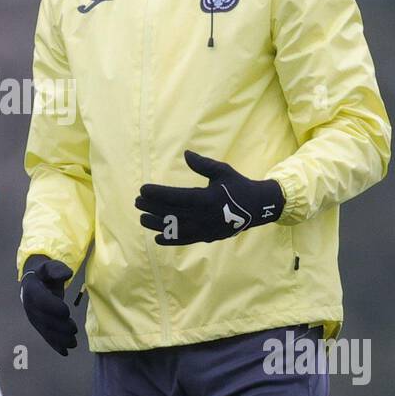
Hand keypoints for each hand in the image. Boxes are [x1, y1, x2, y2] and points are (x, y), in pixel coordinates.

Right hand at [20, 255, 78, 355]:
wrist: (33, 283)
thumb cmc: (45, 275)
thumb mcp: (50, 267)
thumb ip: (57, 269)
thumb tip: (67, 274)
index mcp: (32, 290)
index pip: (41, 301)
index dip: (53, 307)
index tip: (67, 311)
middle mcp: (30, 306)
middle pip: (45, 320)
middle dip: (60, 327)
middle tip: (74, 329)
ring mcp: (34, 318)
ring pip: (46, 331)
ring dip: (59, 339)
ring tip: (73, 343)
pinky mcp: (38, 325)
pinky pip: (46, 336)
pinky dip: (55, 345)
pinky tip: (65, 352)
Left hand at [136, 150, 284, 244]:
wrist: (257, 208)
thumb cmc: (238, 186)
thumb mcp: (222, 171)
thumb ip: (202, 164)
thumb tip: (186, 154)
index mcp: (207, 198)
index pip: (176, 197)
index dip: (157, 194)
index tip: (142, 189)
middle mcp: (204, 216)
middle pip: (172, 212)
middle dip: (152, 207)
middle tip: (137, 202)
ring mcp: (205, 228)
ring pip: (176, 228)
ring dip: (157, 224)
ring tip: (142, 219)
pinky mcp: (207, 236)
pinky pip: (186, 240)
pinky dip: (171, 240)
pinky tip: (157, 238)